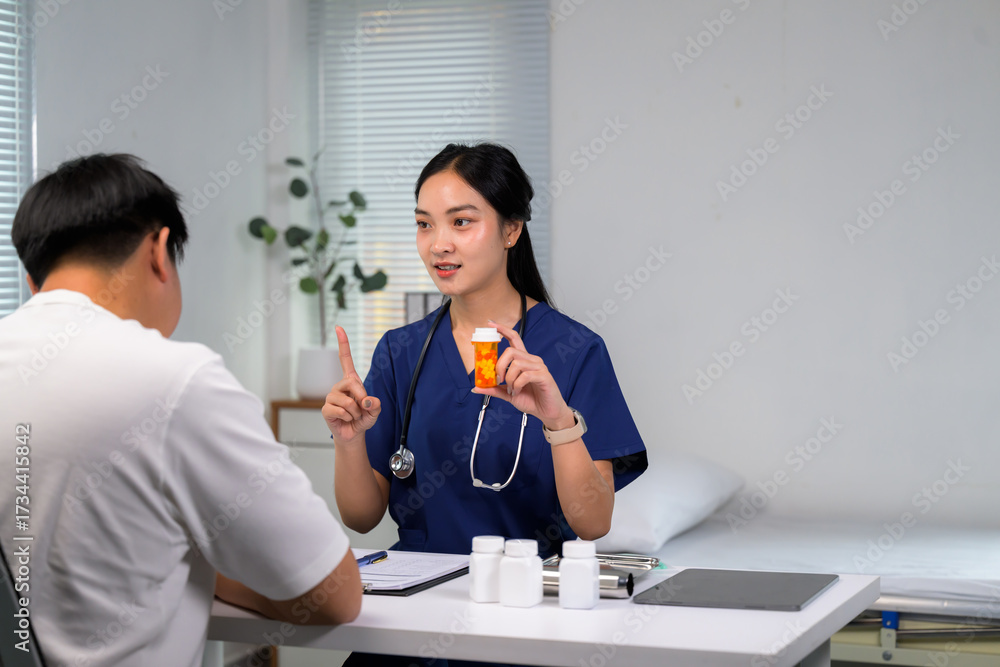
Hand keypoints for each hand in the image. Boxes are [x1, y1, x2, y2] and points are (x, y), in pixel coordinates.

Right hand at [322, 326, 380, 444]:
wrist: (353, 434)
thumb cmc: (363, 418)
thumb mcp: (375, 411)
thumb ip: (376, 405)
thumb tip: (367, 400)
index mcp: (351, 381)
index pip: (345, 359)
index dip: (343, 343)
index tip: (339, 328)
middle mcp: (339, 386)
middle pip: (353, 383)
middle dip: (362, 398)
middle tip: (362, 408)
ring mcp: (331, 396)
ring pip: (348, 401)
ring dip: (356, 412)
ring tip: (353, 415)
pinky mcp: (325, 408)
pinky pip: (340, 411)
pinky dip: (347, 418)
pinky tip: (344, 419)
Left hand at [472, 320, 574, 430]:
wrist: (548, 412)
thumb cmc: (531, 400)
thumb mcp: (508, 394)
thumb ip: (494, 389)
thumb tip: (476, 387)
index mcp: (523, 360)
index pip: (514, 338)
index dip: (502, 329)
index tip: (490, 323)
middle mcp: (532, 360)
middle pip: (510, 351)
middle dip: (499, 366)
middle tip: (499, 380)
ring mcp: (539, 366)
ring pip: (516, 364)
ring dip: (509, 379)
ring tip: (512, 390)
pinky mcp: (544, 375)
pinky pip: (525, 375)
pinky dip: (517, 385)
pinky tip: (518, 391)